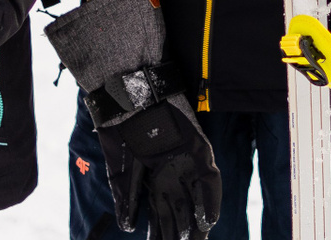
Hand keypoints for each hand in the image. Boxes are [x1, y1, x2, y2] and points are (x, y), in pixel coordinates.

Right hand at [99, 99, 221, 238]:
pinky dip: (210, 201)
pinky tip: (210, 220)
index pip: (162, 216)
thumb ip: (126, 201)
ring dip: (198, 226)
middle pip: (181, 214)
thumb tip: (128, 229)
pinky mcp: (200, 151)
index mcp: (154, 182)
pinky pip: (209, 181)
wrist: (130, 103)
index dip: (162, 234)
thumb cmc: (122, 135)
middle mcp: (172, 176)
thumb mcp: (120, 173)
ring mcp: (187, 165)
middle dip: (182, 235)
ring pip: (196, 203)